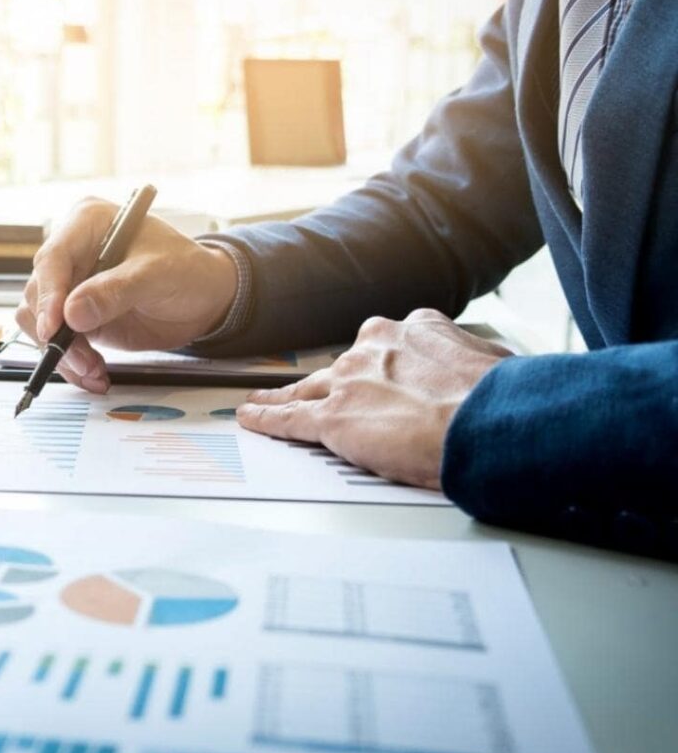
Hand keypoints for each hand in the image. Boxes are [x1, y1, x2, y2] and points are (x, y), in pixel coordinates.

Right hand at [16, 197, 238, 391]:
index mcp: (87, 224)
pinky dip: (72, 362)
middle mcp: (72, 252)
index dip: (48, 294)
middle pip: (39, 293)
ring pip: (40, 321)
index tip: (54, 328)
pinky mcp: (76, 315)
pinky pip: (58, 341)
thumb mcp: (157, 275)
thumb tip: (71, 314)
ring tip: (93, 371)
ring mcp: (72, 285)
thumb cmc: (186, 270)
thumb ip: (114, 292)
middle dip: (56, 332)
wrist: (204, 297)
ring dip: (63, 353)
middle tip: (82, 360)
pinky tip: (94, 374)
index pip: (53, 258)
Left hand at [236, 309, 512, 489]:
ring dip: (286, 395)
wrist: (486, 422)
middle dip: (336, 383)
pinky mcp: (332, 417)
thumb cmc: (500, 400)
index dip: (382, 366)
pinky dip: (267, 417)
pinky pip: (289, 417)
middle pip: (343, 366)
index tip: (379, 375)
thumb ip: (477, 362)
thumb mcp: (495, 362)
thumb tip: (493, 371)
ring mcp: (349, 381)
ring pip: (307, 387)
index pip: (386, 346)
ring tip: (265, 399)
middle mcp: (374, 347)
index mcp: (414, 330)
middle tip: (331, 397)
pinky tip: (253, 417)